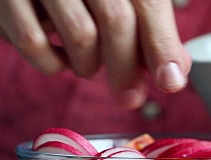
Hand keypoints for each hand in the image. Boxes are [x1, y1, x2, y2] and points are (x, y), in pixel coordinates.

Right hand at [0, 0, 190, 108]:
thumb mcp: (111, 3)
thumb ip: (144, 31)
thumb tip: (175, 72)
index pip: (147, 2)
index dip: (162, 44)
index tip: (170, 82)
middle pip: (116, 19)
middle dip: (127, 69)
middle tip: (130, 99)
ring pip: (80, 34)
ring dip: (88, 65)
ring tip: (87, 65)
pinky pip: (35, 44)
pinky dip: (53, 64)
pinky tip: (58, 58)